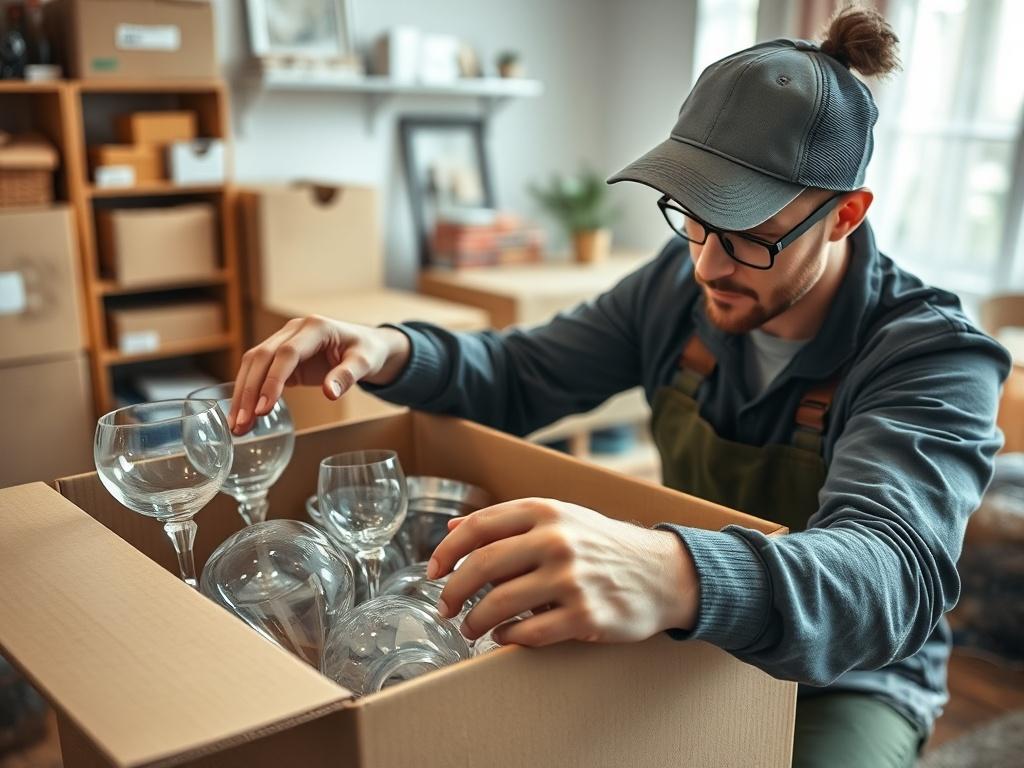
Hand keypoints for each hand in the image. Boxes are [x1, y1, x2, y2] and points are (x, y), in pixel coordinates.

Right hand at [228, 315, 409, 434]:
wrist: (368, 344)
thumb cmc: (368, 351)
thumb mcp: (366, 363)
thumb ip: (348, 376)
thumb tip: (329, 394)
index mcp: (316, 327)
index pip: (286, 353)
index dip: (273, 380)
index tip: (263, 407)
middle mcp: (294, 329)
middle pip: (262, 356)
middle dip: (249, 390)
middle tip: (241, 423)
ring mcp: (284, 339)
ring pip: (254, 363)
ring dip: (242, 393)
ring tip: (237, 425)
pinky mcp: (281, 355)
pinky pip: (259, 371)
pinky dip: (249, 391)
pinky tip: (243, 413)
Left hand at [428, 498, 698, 646]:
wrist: (662, 573)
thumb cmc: (603, 546)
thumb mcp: (560, 519)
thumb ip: (509, 523)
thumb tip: (454, 528)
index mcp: (546, 511)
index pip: (479, 527)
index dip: (446, 551)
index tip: (432, 571)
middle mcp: (556, 540)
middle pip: (482, 566)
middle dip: (453, 592)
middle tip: (444, 608)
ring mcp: (571, 578)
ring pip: (499, 604)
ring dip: (475, 622)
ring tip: (470, 629)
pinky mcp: (584, 615)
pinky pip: (529, 632)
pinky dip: (508, 638)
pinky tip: (504, 637)